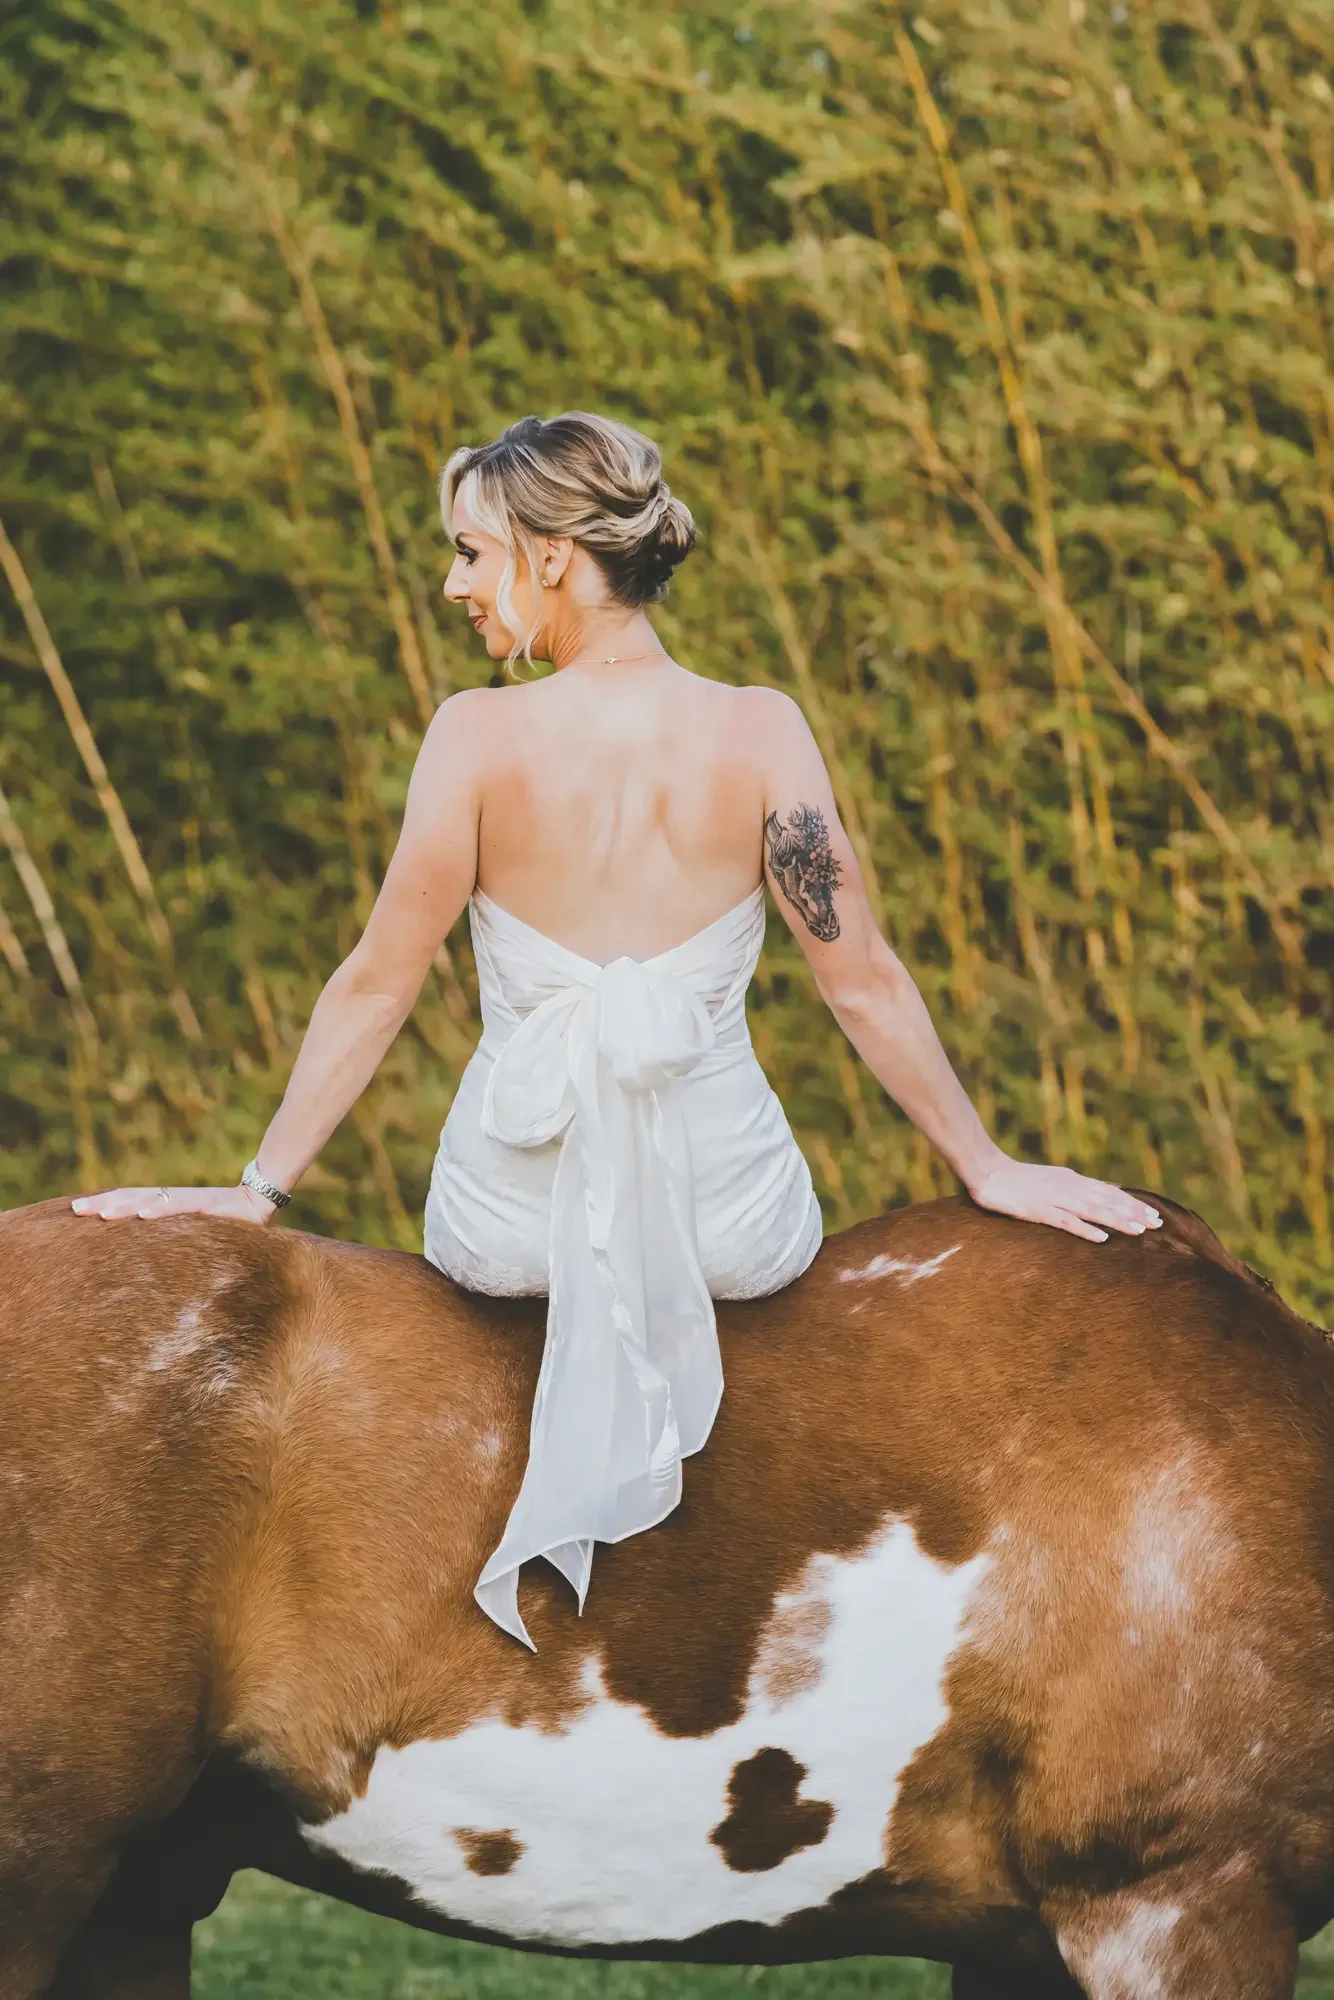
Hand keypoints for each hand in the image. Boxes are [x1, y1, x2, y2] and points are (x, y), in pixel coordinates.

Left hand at [70, 1185, 276, 1223]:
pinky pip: (181, 1208)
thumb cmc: (227, 1219)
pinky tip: (144, 1216)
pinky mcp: (207, 1206)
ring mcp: (189, 1201)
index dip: (103, 1204)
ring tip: (101, 1214)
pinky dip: (162, 1211)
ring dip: (125, 1207)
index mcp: (166, 1203)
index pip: (129, 1200)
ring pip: (151, 1201)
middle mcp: (173, 1198)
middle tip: (74, 1210)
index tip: (75, 1211)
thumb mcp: (193, 1230)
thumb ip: (172, 1237)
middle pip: (131, 1197)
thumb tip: (146, 1253)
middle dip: (102, 1204)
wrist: (261, 1200)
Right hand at [967, 1158, 1160, 1243]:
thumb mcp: (1049, 1180)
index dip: (1132, 1202)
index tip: (1154, 1214)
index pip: (1109, 1191)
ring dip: (1117, 1220)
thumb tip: (1093, 1197)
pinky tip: (1101, 1238)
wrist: (986, 1171)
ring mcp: (1053, 1198)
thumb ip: (1071, 1188)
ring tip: (1139, 1231)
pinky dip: (1085, 1229)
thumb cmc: (1015, 1179)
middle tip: (1158, 1224)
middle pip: (1106, 1200)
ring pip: (1092, 1209)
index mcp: (1071, 1179)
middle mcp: (1067, 1186)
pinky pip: (1065, 1221)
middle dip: (1133, 1211)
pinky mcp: (1037, 1210)